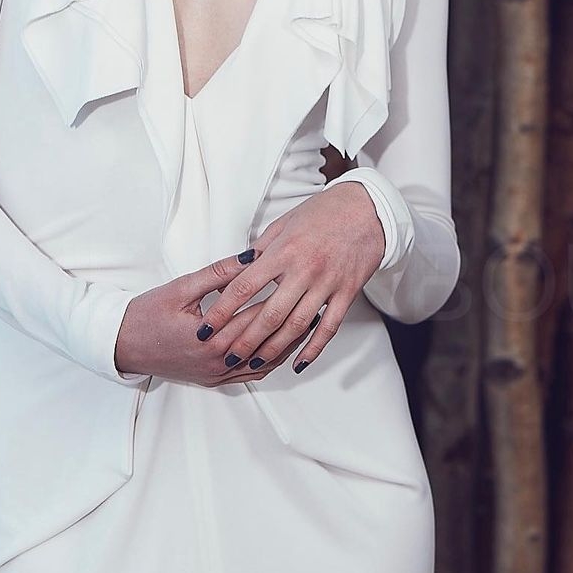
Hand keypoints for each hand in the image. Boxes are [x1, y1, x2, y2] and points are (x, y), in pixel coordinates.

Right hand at [114, 250, 300, 385]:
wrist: (122, 346)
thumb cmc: (146, 315)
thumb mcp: (180, 288)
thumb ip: (218, 274)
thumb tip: (250, 258)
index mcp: (209, 338)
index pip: (255, 316)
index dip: (282, 298)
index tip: (302, 284)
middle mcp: (217, 361)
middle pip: (265, 340)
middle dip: (293, 321)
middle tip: (318, 301)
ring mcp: (216, 374)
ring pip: (264, 362)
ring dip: (288, 344)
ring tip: (311, 324)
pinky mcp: (214, 379)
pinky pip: (251, 374)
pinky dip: (271, 360)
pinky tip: (285, 347)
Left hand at [198, 182, 386, 381]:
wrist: (367, 209)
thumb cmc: (322, 212)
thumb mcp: (284, 223)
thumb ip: (260, 249)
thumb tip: (236, 269)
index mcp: (284, 251)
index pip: (245, 287)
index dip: (222, 310)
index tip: (206, 328)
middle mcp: (304, 270)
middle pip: (269, 314)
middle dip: (244, 340)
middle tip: (226, 356)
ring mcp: (328, 284)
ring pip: (297, 326)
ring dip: (274, 349)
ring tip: (254, 363)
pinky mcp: (347, 294)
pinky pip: (328, 328)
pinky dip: (313, 349)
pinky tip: (298, 363)